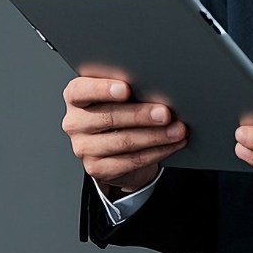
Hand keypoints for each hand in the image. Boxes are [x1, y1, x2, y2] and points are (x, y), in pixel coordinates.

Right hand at [62, 77, 186, 196]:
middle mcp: (75, 122)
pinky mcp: (97, 168)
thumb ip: (128, 86)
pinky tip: (172, 144)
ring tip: (177, 130)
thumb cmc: (120, 109)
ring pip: (123, 141)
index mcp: (76, 96)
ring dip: (156, 136)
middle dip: (141, 115)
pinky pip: (131, 161)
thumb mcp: (118, 94)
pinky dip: (157, 152)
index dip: (103, 89)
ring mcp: (84, 148)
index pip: (81, 91)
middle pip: (108, 117)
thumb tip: (156, 84)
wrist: (115, 146)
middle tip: (165, 113)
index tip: (126, 89)